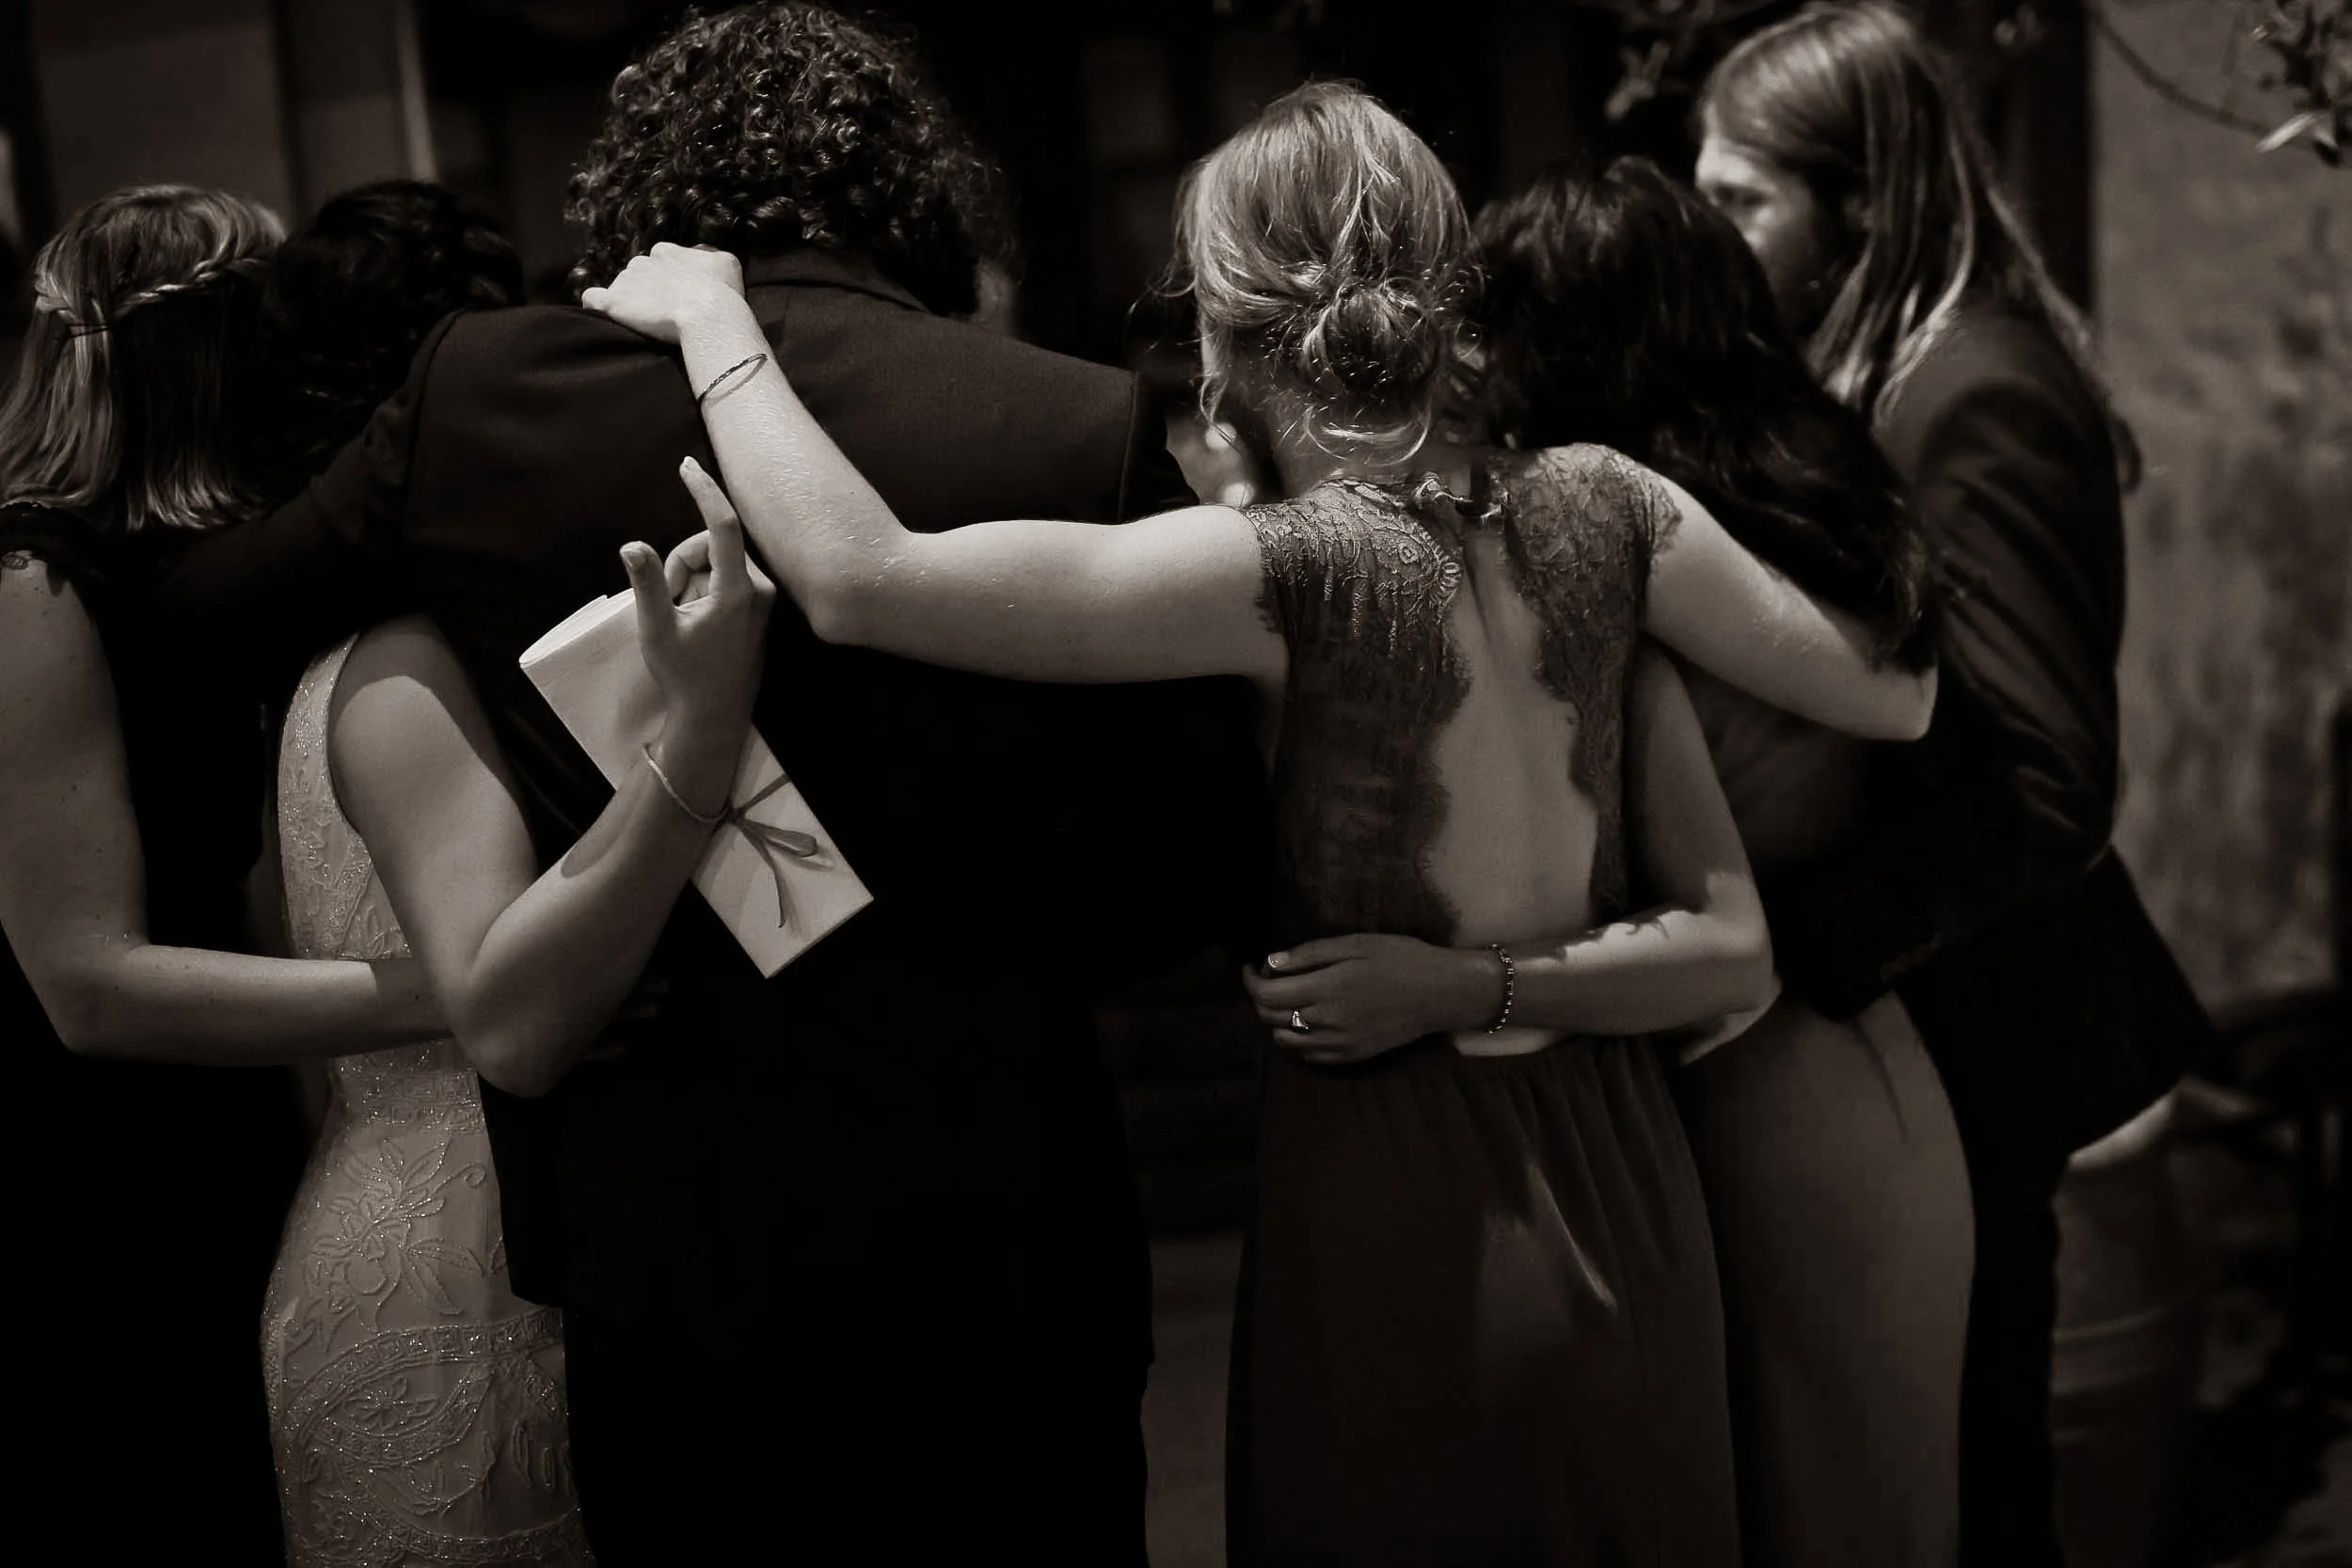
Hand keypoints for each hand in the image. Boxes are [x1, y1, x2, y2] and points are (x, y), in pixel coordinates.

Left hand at [580, 242, 746, 343]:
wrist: (708, 315)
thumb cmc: (723, 294)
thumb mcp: (726, 263)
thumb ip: (710, 258)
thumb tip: (707, 260)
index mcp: (666, 251)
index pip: (662, 262)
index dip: (671, 280)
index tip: (682, 297)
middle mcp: (643, 261)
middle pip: (640, 274)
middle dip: (650, 290)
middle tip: (667, 312)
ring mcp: (626, 281)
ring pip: (623, 287)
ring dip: (632, 301)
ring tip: (650, 322)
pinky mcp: (614, 303)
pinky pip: (593, 297)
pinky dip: (597, 303)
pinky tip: (607, 313)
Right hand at [620, 458, 774, 758]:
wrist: (715, 717)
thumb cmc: (686, 677)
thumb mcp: (657, 630)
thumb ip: (647, 583)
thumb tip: (632, 545)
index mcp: (737, 591)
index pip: (722, 526)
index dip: (704, 491)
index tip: (687, 466)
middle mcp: (758, 589)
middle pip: (710, 544)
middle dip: (681, 564)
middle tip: (669, 604)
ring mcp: (762, 598)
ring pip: (716, 560)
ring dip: (690, 579)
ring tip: (684, 618)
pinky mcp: (760, 605)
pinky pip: (726, 576)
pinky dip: (703, 588)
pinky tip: (697, 619)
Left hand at [1240, 934, 1498, 1066]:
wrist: (1440, 993)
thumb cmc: (1400, 958)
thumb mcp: (1355, 944)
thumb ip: (1309, 955)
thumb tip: (1271, 963)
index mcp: (1325, 988)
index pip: (1265, 994)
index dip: (1250, 980)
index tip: (1253, 966)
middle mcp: (1326, 1021)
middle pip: (1270, 1018)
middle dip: (1260, 997)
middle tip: (1270, 978)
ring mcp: (1338, 1043)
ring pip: (1285, 1040)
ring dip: (1277, 1019)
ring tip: (1289, 999)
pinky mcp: (1351, 1056)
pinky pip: (1309, 1056)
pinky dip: (1298, 1039)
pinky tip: (1309, 1020)